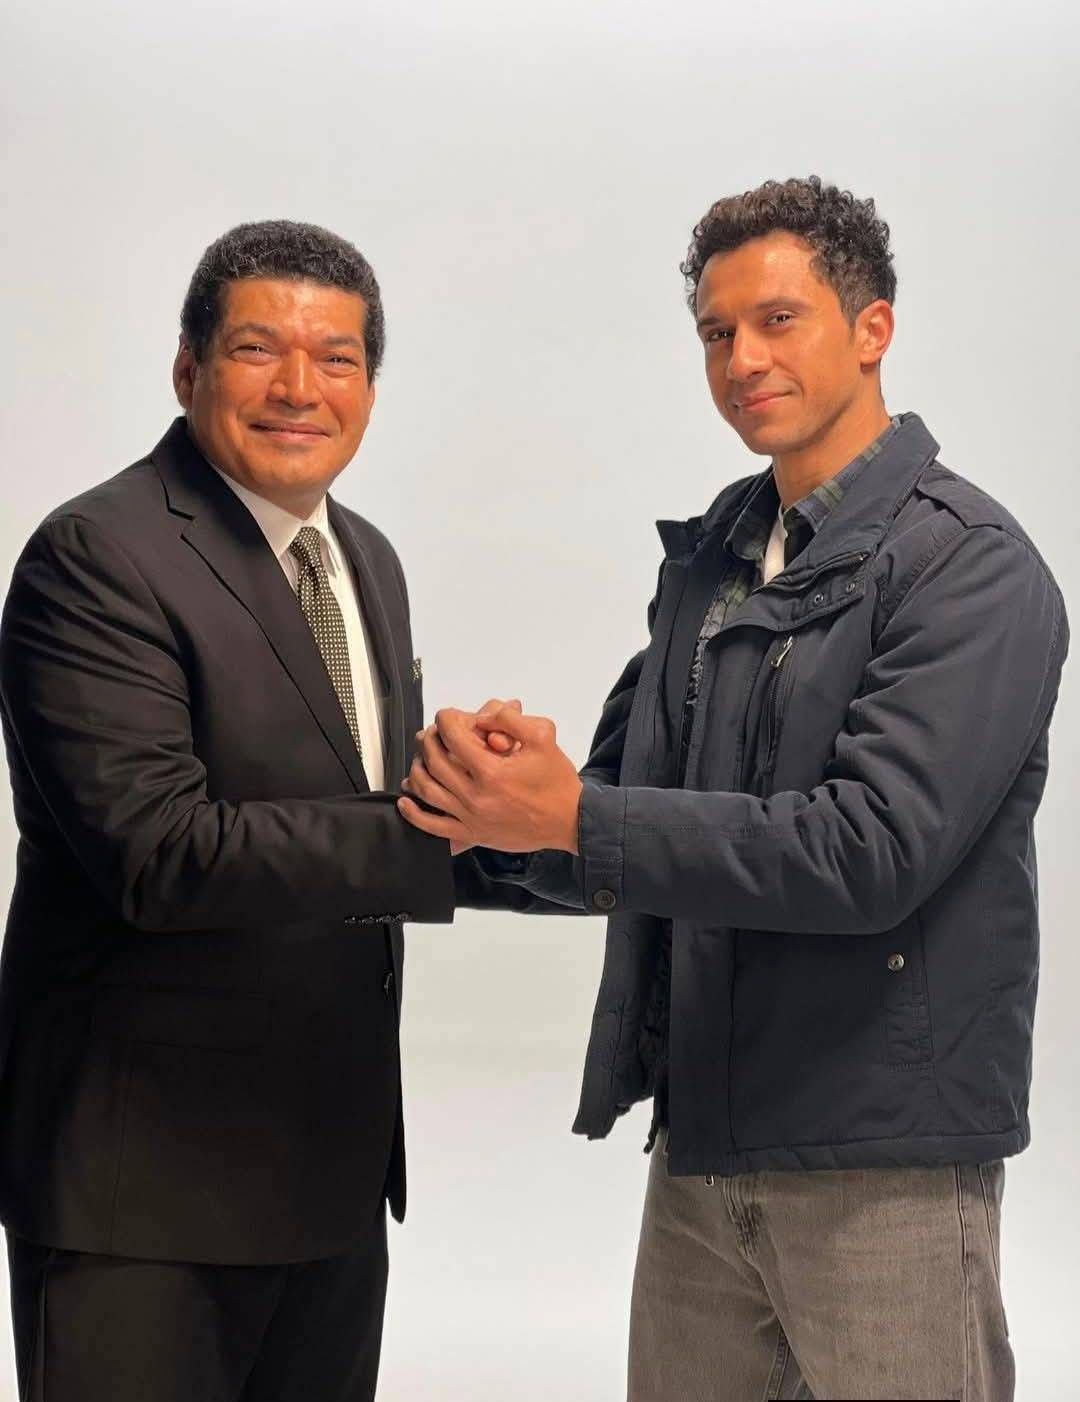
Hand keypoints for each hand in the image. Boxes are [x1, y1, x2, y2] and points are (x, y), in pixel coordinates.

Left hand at [398, 705, 581, 854]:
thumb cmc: (556, 781)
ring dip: (418, 769)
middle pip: (435, 760)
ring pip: (427, 791)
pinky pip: (433, 826)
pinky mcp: (472, 834)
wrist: (569, 821)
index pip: (453, 737)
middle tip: (434, 732)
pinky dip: (414, 813)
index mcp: (492, 771)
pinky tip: (407, 799)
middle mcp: (477, 796)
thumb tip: (482, 714)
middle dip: (429, 739)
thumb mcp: (542, 737)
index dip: (446, 719)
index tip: (448, 715)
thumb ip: (510, 718)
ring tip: (422, 757)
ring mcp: (471, 817)